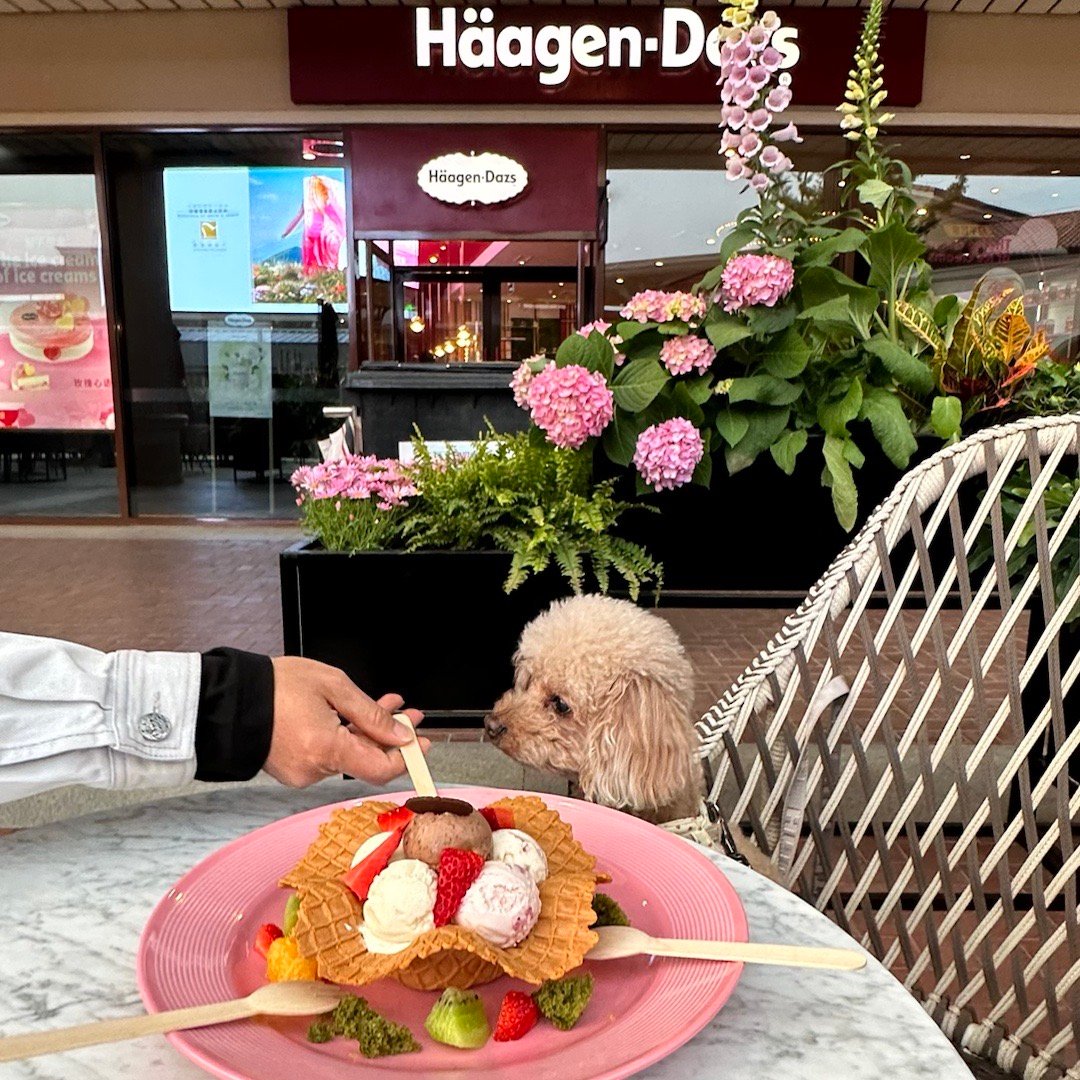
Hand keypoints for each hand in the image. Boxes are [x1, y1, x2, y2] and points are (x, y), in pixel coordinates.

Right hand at [264, 657, 428, 787]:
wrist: (229, 698)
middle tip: (406, 713)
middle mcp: (314, 769)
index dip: (406, 757)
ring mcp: (301, 773)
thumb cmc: (275, 686)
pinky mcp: (292, 771)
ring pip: (349, 756)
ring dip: (367, 733)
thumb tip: (400, 734)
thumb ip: (370, 714)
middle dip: (389, 735)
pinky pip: (328, 756)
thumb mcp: (332, 686)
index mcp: (326, 749)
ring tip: (382, 706)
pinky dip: (344, 738)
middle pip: (366, 760)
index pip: (380, 769)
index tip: (422, 742)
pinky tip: (353, 717)